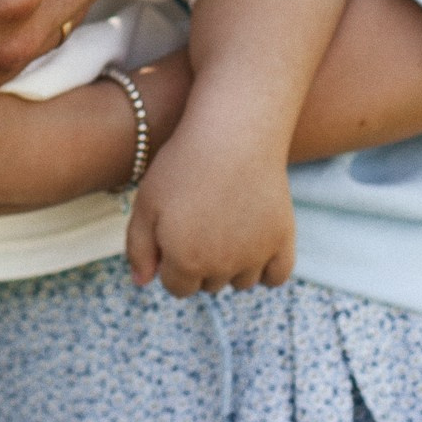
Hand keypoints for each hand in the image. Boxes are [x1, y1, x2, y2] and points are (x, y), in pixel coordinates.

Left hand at [125, 107, 296, 296]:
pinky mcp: (282, 241)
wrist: (232, 134)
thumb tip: (142, 282)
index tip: (176, 232)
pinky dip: (267, 268)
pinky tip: (255, 244)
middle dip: (201, 262)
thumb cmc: (183, 164)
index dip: (172, 261)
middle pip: (209, 285)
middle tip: (202, 220)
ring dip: (233, 265)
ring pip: (241, 282)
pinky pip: (276, 277)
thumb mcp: (145, 202)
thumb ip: (138, 248)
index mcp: (184, 261)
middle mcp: (221, 267)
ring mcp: (255, 256)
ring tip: (226, 225)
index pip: (177, 287)